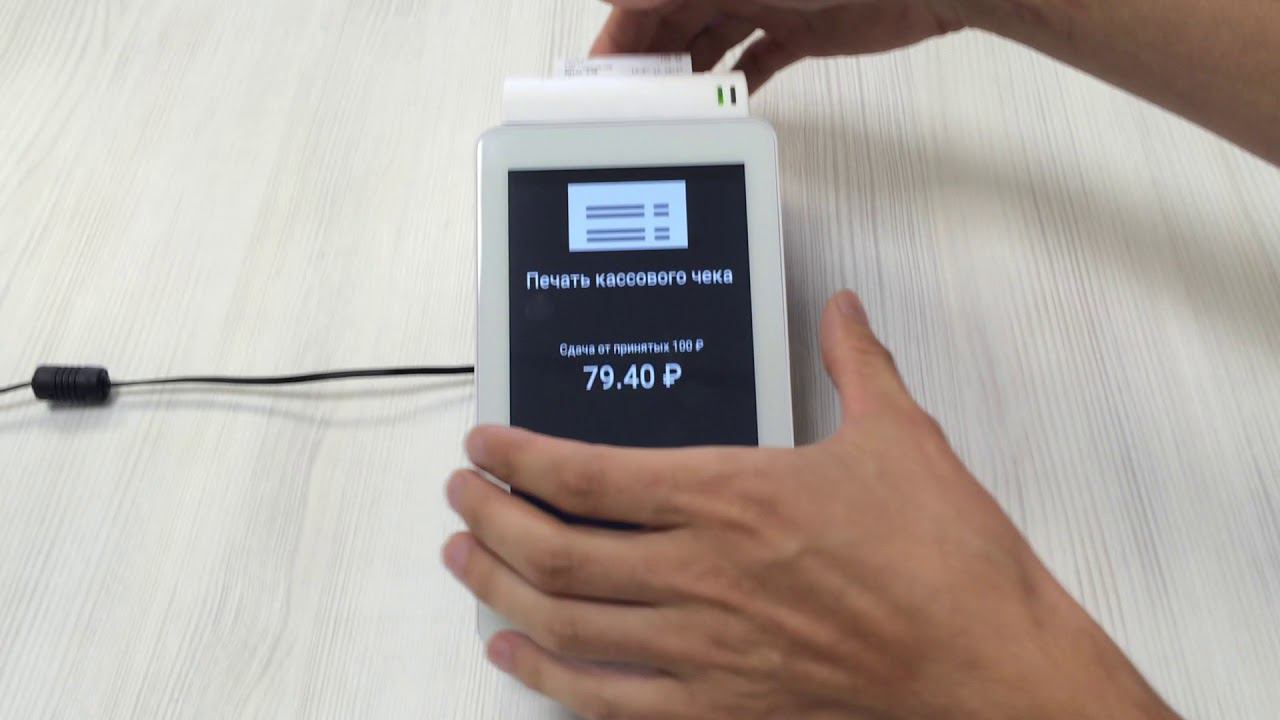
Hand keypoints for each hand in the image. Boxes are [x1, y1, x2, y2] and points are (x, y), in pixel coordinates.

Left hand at [444, 291, 1176, 718]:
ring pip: (565, 621)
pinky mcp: (723, 703)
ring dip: (499, 588)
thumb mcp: (899, 434)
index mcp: (731, 495)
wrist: (985, 656)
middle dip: (489, 518)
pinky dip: (549, 678)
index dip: (517, 457)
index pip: (586, 473)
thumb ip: (854, 361)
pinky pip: (608, 700)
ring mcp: (703, 645)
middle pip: (554, 548)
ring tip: (463, 561)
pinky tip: (515, 655)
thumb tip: (840, 312)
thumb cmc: (943, 559)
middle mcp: (700, 572)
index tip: (484, 443)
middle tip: (460, 496)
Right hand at [591, 0, 967, 89]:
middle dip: (650, 57)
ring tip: (669, 108)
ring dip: (688, 73)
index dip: (621, 30)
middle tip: (631, 99)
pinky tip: (723, 102)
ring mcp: (770, 1)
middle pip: (675, 18)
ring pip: (711, 40)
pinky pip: (757, 57)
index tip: (600, 68)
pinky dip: (737, 80)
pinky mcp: (802, 30)